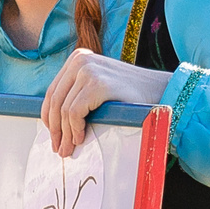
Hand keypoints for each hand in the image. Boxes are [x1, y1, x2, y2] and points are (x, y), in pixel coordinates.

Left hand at [39, 49, 171, 156]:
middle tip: (59, 149)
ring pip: (64, 110)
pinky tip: (81, 138)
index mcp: (77, 59)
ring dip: (65, 134)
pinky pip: (75, 112)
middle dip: (55, 130)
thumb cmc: (128, 95)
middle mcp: (80, 60)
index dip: (49, 118)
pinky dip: (75, 128)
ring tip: (69, 149)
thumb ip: (77, 95)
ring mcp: (88, 70)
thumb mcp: (97, 87)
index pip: (52, 92)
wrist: (160, 91)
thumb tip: (52, 123)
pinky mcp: (98, 83)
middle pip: (55, 101)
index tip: (53, 137)